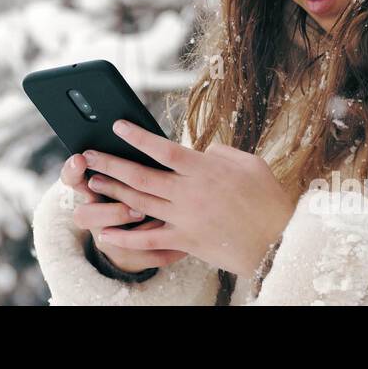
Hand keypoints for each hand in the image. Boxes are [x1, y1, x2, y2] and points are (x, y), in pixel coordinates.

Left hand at [85, 119, 301, 278]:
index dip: (137, 137)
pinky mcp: (186, 241)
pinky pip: (148, 240)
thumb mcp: (251, 164)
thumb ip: (222, 153)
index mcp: (205, 169)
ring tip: (91, 183)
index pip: (163, 148)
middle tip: (89, 156)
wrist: (278, 242)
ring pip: (139, 203)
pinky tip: (105, 232)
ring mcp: (185, 218)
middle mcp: (189, 192)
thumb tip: (202, 151)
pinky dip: (125, 236)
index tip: (117, 126)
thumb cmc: (268, 201)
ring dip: (112, 193)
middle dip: (111, 164)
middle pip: (141, 175)